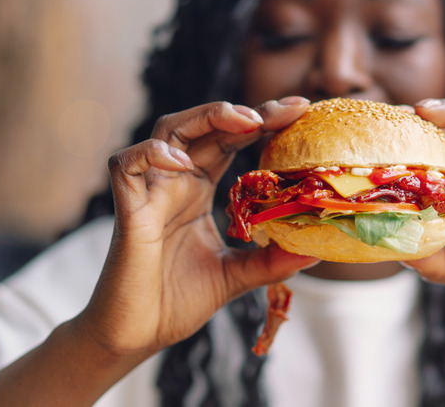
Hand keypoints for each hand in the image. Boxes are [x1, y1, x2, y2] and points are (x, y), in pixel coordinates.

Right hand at [77, 97, 318, 356]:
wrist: (137, 335)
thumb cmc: (178, 301)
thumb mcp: (238, 275)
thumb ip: (272, 260)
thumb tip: (318, 250)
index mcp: (199, 190)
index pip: (231, 141)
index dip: (262, 122)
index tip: (300, 110)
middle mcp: (176, 182)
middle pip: (206, 126)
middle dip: (246, 112)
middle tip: (286, 109)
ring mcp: (151, 191)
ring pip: (168, 131)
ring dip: (206, 117)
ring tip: (246, 121)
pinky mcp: (128, 209)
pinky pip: (127, 165)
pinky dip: (152, 154)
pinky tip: (184, 162)